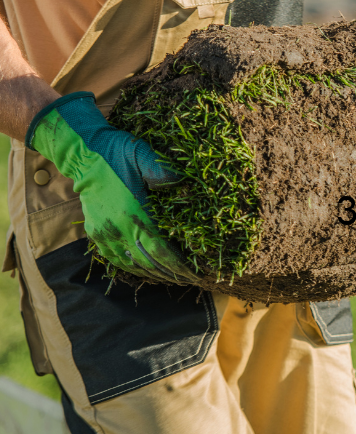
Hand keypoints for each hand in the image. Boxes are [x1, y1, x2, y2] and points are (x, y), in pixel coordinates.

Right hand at [27, 92, 193, 281]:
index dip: (179, 265)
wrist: (82, 154)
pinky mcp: (96, 234)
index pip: (162, 250)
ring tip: (172, 278)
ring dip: (154, 274)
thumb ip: (164, 172)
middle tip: (190, 280)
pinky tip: (145, 270)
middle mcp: (118, 230)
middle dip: (171, 274)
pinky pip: (115, 259)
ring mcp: (105, 234)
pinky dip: (132, 268)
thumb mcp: (143, 155)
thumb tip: (185, 184)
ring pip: (132, 264)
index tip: (195, 274)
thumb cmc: (117, 154)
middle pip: (149, 263)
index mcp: (134, 215)